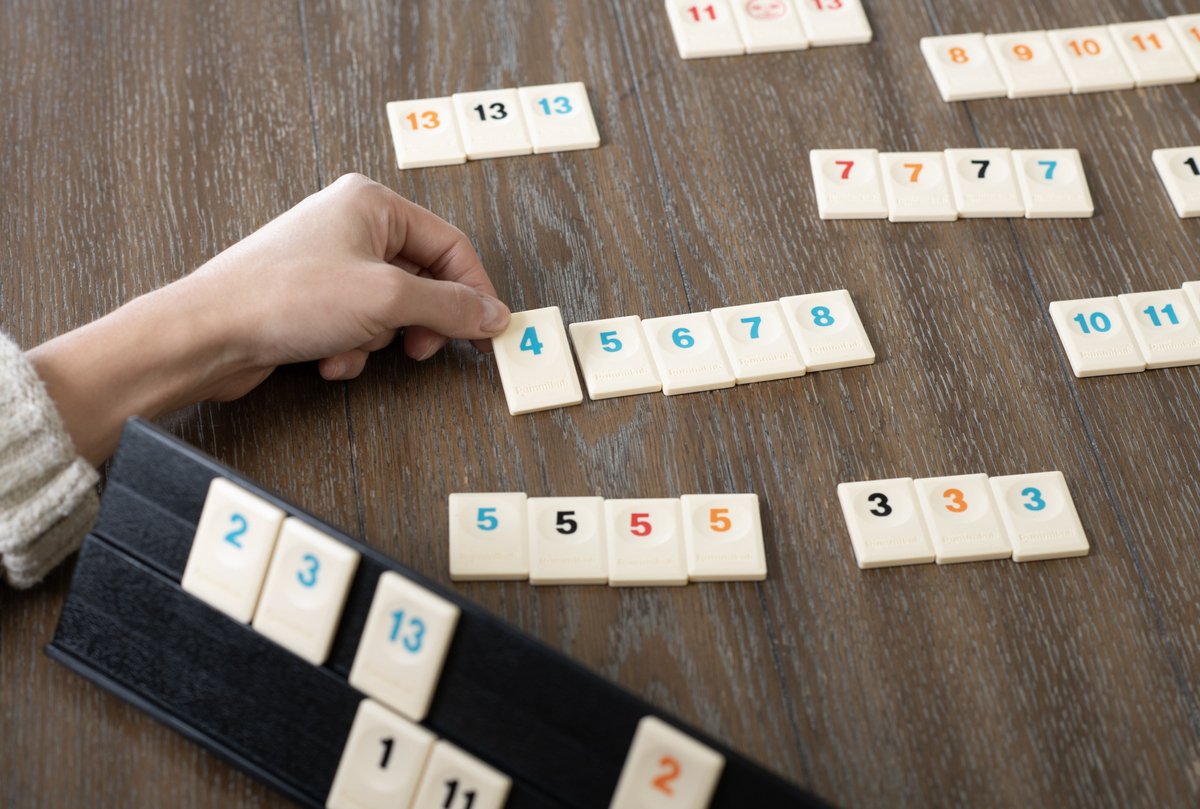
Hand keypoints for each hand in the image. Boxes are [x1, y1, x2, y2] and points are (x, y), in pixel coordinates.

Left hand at [28, 174, 510, 463]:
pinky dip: (350, 348)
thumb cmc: (285, 298)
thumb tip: (493, 314)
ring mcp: (329, 261)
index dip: (473, 291)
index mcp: (373, 204)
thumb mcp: (388, 300)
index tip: (489, 330)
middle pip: (422, 278)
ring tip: (354, 348)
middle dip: (419, 321)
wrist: (209, 333)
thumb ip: (450, 306)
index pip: (450, 245)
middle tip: (421, 348)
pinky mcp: (310, 297)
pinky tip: (326, 357)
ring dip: (379, 340)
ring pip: (389, 308)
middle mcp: (351, 224)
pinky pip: (356, 325)